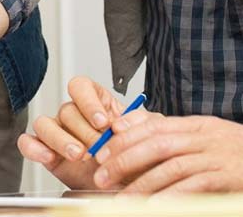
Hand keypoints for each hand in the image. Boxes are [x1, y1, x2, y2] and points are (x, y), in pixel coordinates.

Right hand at [17, 76, 149, 189]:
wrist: (132, 189)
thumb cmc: (138, 159)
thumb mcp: (149, 137)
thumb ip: (142, 124)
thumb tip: (125, 120)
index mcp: (96, 104)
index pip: (81, 86)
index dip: (88, 102)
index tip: (103, 121)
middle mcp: (75, 116)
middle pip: (67, 109)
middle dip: (84, 131)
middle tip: (99, 148)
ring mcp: (59, 133)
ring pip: (45, 123)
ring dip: (61, 139)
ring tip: (79, 155)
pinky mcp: (48, 153)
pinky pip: (29, 142)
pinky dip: (34, 148)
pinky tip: (48, 156)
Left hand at [91, 115, 242, 193]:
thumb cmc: (238, 154)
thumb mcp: (207, 137)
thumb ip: (174, 135)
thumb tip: (129, 130)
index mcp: (197, 126)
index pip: (152, 126)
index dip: (124, 138)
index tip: (103, 152)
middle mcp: (204, 138)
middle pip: (156, 144)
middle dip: (124, 159)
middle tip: (102, 174)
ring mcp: (216, 158)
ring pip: (171, 167)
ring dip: (143, 184)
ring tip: (122, 199)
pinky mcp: (227, 178)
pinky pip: (194, 187)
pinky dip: (172, 196)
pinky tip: (155, 206)